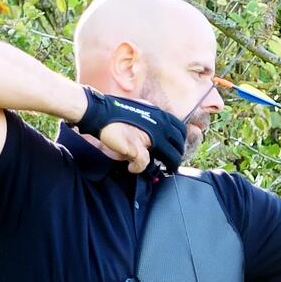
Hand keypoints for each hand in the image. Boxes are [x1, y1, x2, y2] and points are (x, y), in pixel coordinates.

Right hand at [71, 88, 188, 174]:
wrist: (100, 112)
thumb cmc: (117, 112)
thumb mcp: (141, 111)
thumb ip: (151, 121)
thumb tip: (155, 134)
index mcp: (160, 116)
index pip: (180, 131)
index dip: (179, 143)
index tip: (175, 150)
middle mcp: (159, 125)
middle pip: (178, 147)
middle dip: (176, 158)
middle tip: (170, 165)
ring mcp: (150, 137)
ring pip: (169, 157)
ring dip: (166, 165)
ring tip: (160, 170)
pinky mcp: (136, 148)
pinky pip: (142, 163)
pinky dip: (136, 167)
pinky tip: (131, 167)